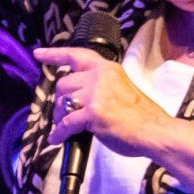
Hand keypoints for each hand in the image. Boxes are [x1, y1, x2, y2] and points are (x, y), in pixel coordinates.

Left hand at [35, 45, 172, 156]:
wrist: (155, 131)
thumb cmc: (142, 116)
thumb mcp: (122, 88)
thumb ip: (101, 87)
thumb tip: (78, 99)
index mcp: (107, 69)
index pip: (76, 55)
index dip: (54, 54)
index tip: (38, 54)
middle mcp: (100, 77)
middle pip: (64, 84)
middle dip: (61, 100)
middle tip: (64, 114)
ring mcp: (96, 94)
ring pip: (63, 102)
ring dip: (60, 116)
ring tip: (65, 127)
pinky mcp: (93, 113)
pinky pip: (66, 124)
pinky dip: (59, 133)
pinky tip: (57, 139)